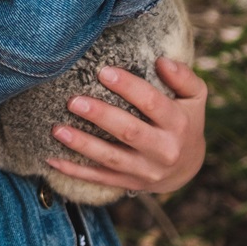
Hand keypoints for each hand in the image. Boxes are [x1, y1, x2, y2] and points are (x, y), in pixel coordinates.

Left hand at [46, 58, 206, 194]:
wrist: (188, 166)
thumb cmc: (185, 119)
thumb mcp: (195, 97)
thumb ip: (183, 77)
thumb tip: (162, 61)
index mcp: (178, 124)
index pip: (152, 103)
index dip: (128, 87)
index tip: (104, 71)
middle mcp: (163, 150)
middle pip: (129, 132)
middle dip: (100, 116)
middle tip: (73, 101)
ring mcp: (145, 171)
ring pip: (110, 159)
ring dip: (82, 145)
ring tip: (58, 129)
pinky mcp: (129, 183)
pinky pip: (99, 178)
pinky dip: (75, 170)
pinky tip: (51, 158)